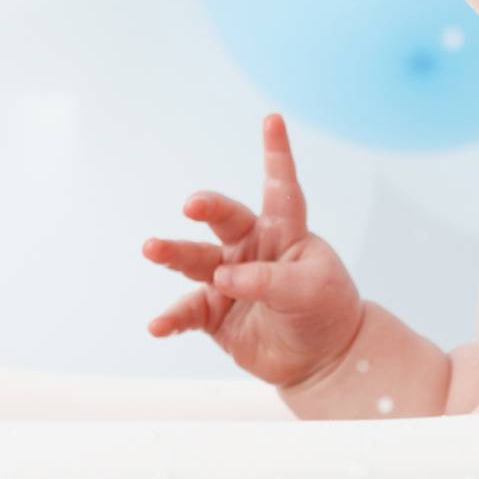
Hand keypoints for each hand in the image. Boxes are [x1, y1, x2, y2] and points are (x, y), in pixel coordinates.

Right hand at [142, 112, 364, 390]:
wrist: (321, 358)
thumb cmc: (326, 311)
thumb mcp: (312, 290)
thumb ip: (269, 281)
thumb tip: (223, 277)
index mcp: (284, 232)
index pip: (280, 188)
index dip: (276, 153)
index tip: (273, 119)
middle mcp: (252, 249)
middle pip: (225, 219)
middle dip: (207, 206)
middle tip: (192, 204)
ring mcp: (230, 279)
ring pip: (196, 260)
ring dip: (173, 254)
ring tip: (151, 248)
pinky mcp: (216, 313)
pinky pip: (188, 311)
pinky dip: (171, 318)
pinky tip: (157, 326)